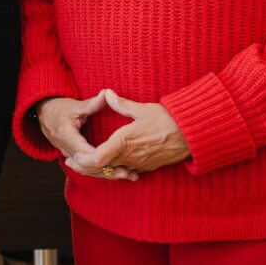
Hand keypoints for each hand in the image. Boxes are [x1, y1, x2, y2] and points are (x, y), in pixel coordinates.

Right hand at [36, 95, 136, 180]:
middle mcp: (66, 148)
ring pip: (87, 170)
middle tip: (128, 172)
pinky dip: (101, 172)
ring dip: (106, 174)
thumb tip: (107, 93)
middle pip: (88, 165)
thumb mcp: (76, 105)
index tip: (118, 158)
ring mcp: (67, 155)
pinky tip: (117, 174)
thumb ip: (93, 103)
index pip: (84, 150)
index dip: (100, 157)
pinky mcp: (72, 158)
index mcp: (66, 134)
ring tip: (127, 175)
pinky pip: (86, 168)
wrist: (44, 114)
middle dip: (108, 170)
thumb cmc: (60, 108)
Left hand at [70, 90, 189, 174]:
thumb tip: (106, 93)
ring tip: (86, 163)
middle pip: (102, 168)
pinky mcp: (148, 167)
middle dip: (86, 166)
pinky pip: (127, 171)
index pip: (98, 159)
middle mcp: (130, 156)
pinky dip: (116, 169)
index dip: (84, 160)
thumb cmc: (168, 120)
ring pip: (114, 171)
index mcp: (124, 141)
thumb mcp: (142, 109)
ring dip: (100, 169)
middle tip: (73, 161)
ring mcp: (139, 164)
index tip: (75, 156)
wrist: (192, 135)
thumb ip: (121, 104)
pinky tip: (110, 164)